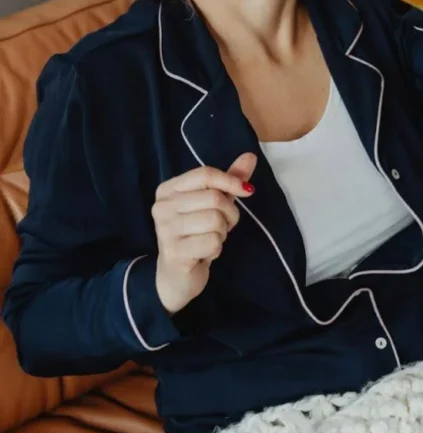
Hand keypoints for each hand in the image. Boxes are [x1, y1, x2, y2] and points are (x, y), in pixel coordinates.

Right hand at [152, 153, 255, 314]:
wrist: (176, 277)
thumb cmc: (195, 234)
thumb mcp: (212, 204)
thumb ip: (229, 180)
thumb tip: (251, 156)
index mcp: (168, 189)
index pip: (205, 174)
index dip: (231, 181)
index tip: (247, 192)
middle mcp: (162, 206)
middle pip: (214, 197)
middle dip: (229, 213)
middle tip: (222, 226)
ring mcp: (165, 229)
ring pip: (216, 220)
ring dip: (222, 232)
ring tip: (210, 239)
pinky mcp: (174, 252)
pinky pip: (213, 242)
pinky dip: (216, 249)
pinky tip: (204, 253)